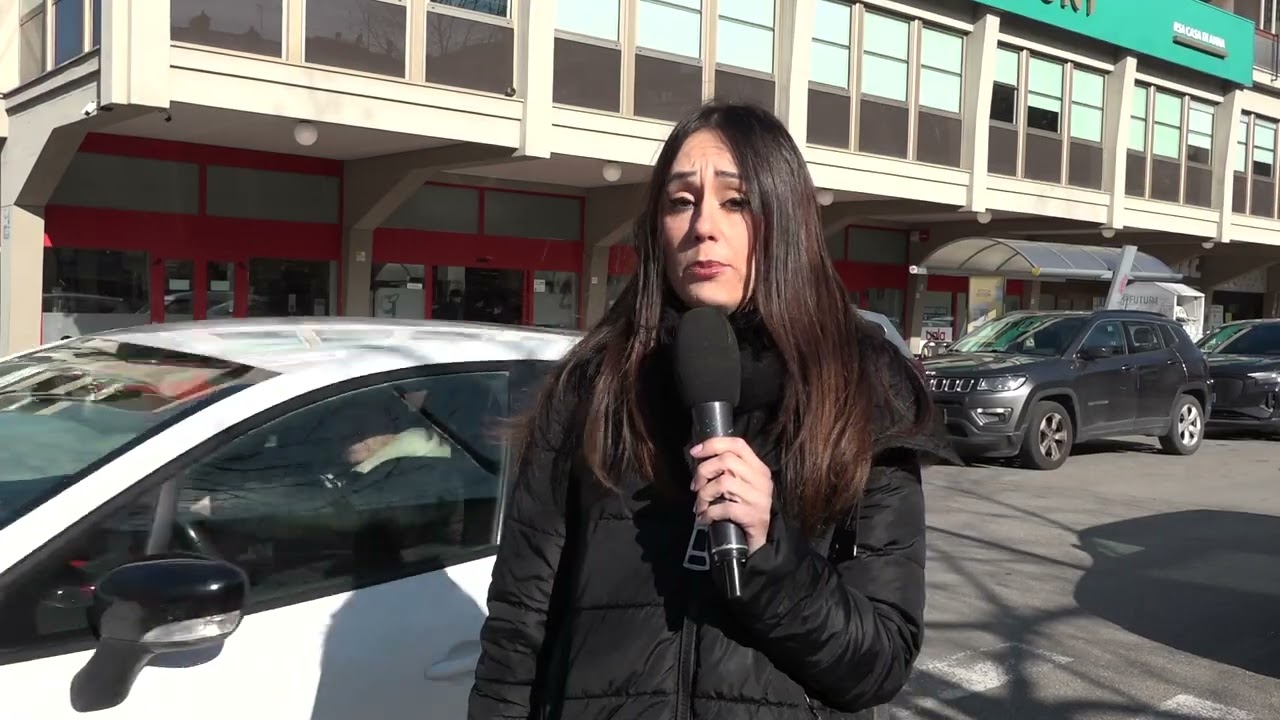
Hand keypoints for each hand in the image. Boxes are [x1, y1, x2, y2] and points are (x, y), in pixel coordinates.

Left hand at [689, 437, 773, 554]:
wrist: (754, 543)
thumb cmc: (741, 511)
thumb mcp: (738, 486)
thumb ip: (726, 471)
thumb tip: (699, 459)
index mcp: (758, 469)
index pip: (737, 444)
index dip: (713, 444)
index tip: (695, 452)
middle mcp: (762, 480)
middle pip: (726, 460)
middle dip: (703, 471)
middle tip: (695, 486)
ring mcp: (760, 498)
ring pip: (722, 482)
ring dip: (704, 495)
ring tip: (700, 505)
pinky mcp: (754, 516)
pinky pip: (724, 508)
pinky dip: (709, 513)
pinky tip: (705, 519)